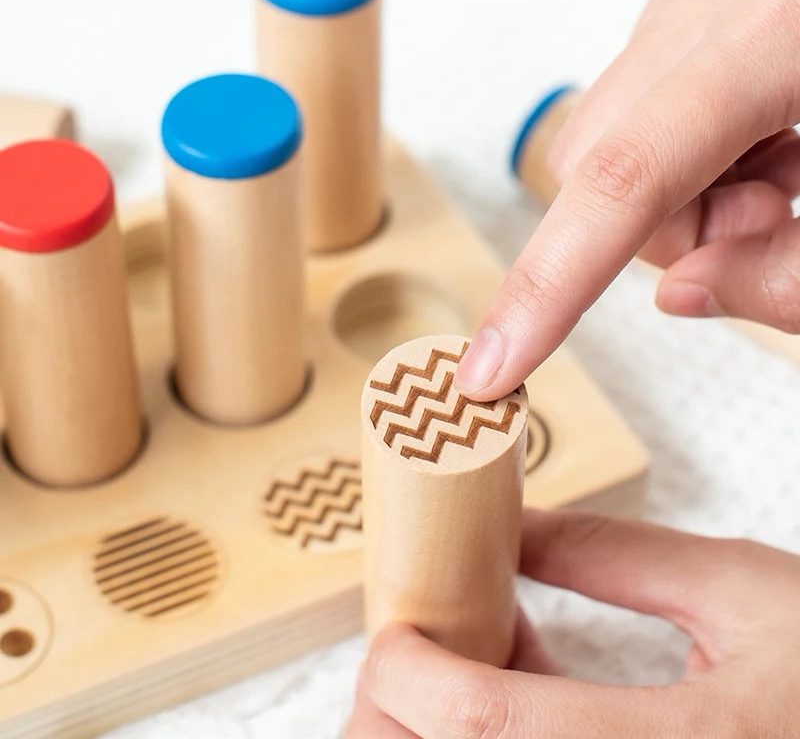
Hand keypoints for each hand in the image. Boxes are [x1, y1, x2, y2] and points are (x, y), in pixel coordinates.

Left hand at [346, 509, 799, 737]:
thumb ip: (617, 555)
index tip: (392, 630)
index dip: (412, 675)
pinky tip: (510, 696)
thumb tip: (512, 529)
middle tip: (407, 654)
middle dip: (395, 718)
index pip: (489, 727)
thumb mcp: (743, 592)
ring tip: (461, 666)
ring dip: (429, 735)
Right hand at [456, 0, 799, 400]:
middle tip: (772, 211)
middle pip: (598, 166)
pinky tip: (771, 127)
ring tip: (785, 162)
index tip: (493, 365)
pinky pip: (642, 100)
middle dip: (665, 231)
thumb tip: (684, 294)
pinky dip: (691, 147)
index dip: (549, 287)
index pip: (622, 178)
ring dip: (682, 189)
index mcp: (780, 22)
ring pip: (610, 136)